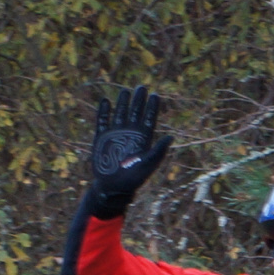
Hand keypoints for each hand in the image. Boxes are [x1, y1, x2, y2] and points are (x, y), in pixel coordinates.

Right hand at [84, 84, 172, 216]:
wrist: (112, 187)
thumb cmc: (132, 179)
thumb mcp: (147, 165)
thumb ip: (157, 151)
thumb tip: (171, 137)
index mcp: (143, 139)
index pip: (149, 119)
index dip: (153, 108)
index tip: (156, 95)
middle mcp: (130, 134)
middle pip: (135, 113)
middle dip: (139, 100)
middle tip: (142, 87)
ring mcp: (116, 134)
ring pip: (120, 114)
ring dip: (123, 103)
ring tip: (126, 91)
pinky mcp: (102, 137)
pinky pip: (103, 121)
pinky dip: (104, 111)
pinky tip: (106, 101)